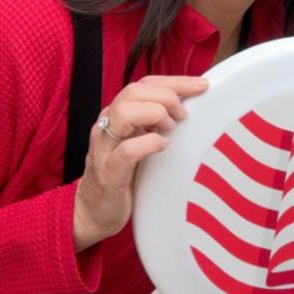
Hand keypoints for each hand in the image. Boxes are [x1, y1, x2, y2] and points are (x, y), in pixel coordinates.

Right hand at [72, 75, 207, 251]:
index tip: (201, 85)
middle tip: (183, 115)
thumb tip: (187, 105)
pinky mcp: (108, 173)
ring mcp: (105, 148)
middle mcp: (107, 126)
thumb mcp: (137, 139)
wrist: (92, 211)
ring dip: (155, 114)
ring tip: (169, 129)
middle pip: (134, 91)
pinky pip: (127, 151)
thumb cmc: (121, 173)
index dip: (175, 81)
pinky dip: (149, 144)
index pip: (144, 84)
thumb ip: (154, 121)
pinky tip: (162, 146)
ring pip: (125, 113)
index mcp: (116, 115)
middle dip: (166, 95)